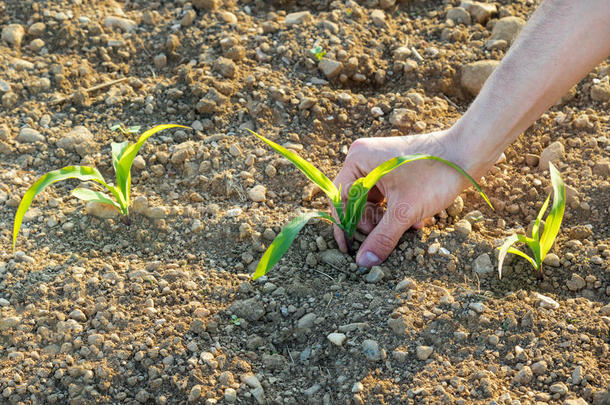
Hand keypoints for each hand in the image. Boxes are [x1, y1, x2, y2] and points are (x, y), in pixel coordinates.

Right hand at [332, 129, 482, 267]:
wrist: (468, 153)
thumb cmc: (434, 174)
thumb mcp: (404, 211)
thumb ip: (381, 237)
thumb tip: (363, 262)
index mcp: (358, 160)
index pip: (339, 199)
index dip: (343, 226)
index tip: (349, 249)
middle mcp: (364, 157)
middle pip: (354, 201)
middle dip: (369, 224)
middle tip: (383, 240)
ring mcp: (379, 162)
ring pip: (372, 200)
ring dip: (385, 219)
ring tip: (406, 229)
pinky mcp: (394, 168)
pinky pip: (386, 195)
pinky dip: (396, 210)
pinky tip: (415, 221)